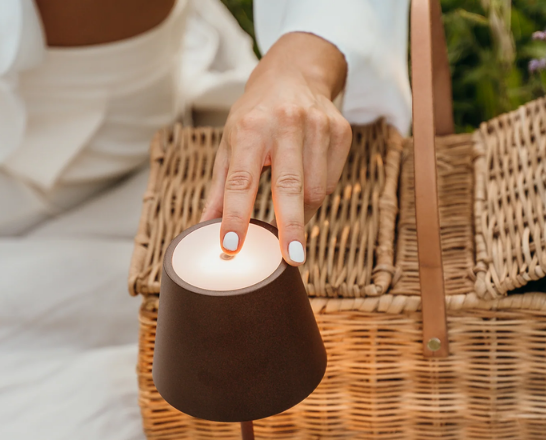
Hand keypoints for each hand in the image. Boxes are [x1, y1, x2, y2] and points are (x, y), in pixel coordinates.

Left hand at [201, 32, 351, 265]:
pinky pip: (331, 181)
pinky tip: (307, 183)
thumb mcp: (230, 143)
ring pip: (315, 190)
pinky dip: (318, 194)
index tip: (231, 246)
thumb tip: (205, 227)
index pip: (241, 180)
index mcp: (250, 128)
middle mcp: (286, 123)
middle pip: (289, 187)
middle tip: (291, 259)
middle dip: (290, 226)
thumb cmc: (256, 116)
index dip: (235, 216)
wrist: (295, 73)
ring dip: (302, 213)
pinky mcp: (341, 132)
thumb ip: (220, 188)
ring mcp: (317, 126)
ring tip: (290, 213)